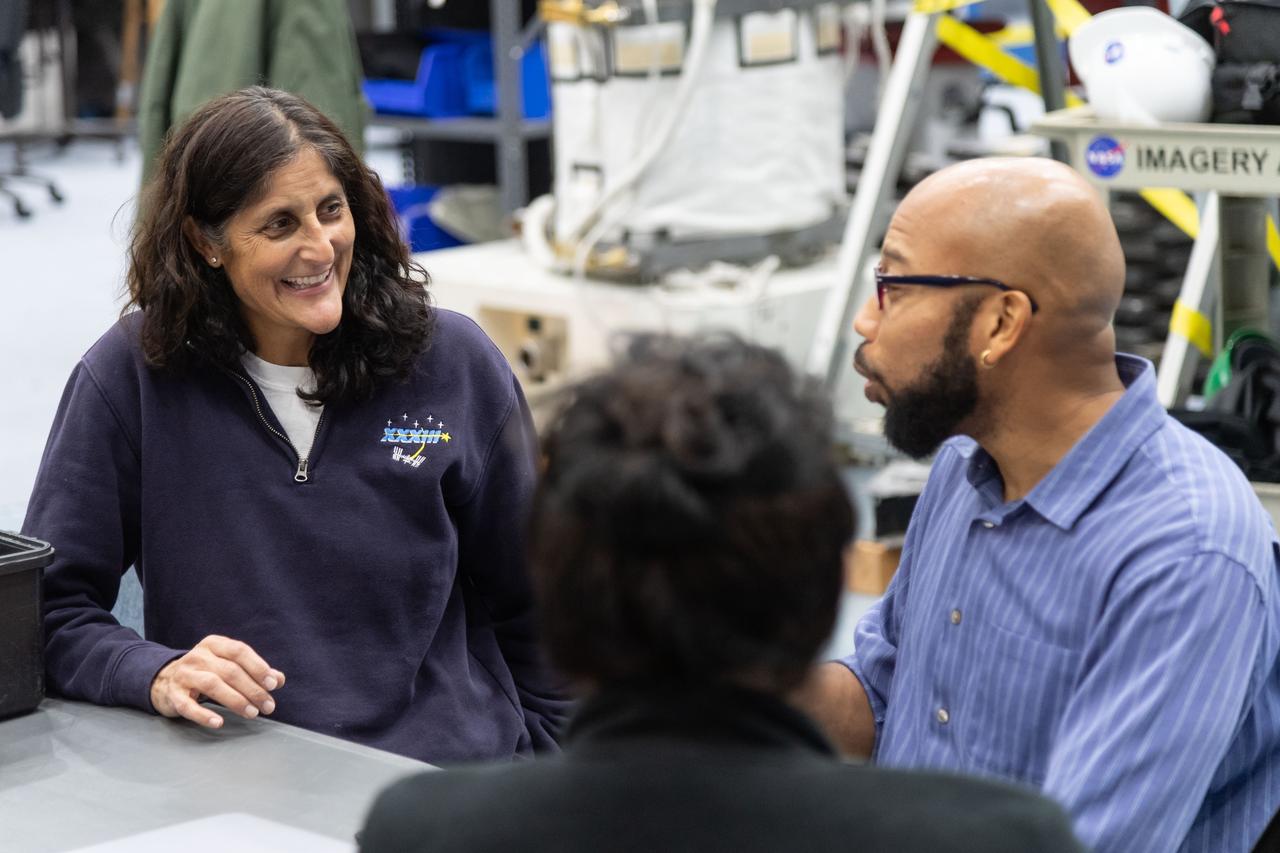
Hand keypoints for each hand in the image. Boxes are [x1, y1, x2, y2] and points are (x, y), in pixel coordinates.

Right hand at [149, 635, 285, 728]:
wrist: (165, 680)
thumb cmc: (207, 672)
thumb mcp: (228, 665)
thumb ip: (254, 671)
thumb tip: (279, 680)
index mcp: (214, 644)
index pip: (240, 651)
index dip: (258, 667)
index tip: (273, 684)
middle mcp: (198, 656)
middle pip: (230, 671)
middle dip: (253, 690)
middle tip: (268, 706)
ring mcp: (183, 674)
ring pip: (212, 685)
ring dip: (235, 700)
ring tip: (252, 713)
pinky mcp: (172, 694)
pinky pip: (187, 705)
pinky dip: (203, 714)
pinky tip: (218, 722)